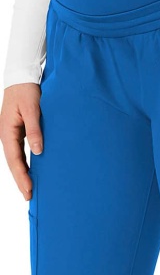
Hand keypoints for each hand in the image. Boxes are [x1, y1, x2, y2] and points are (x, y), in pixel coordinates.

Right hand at [0, 83, 42, 200]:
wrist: (23, 77)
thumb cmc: (27, 91)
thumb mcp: (32, 109)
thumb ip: (34, 130)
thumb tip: (38, 152)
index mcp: (7, 131)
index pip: (14, 160)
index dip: (22, 176)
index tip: (29, 190)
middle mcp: (8, 135)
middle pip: (14, 163)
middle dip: (21, 180)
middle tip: (30, 197)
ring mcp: (13, 134)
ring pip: (17, 158)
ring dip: (24, 173)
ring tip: (32, 188)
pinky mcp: (19, 131)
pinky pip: (21, 151)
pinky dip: (27, 162)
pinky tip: (34, 169)